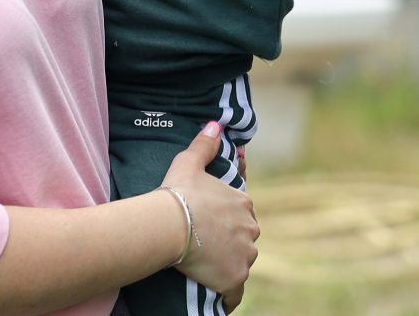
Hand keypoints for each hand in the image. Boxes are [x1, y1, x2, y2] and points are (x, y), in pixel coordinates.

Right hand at [160, 123, 258, 299]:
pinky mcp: (234, 278)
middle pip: (244, 239)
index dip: (225, 220)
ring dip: (229, 266)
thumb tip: (217, 123)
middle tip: (206, 247)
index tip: (210, 226)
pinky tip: (218, 295)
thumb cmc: (178, 194)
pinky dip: (228, 294)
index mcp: (243, 203)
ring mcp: (245, 255)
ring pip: (240, 262)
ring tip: (208, 268)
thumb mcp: (189, 163)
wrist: (167, 227)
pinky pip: (234, 292)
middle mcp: (251, 229)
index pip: (241, 214)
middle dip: (230, 243)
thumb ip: (204, 144)